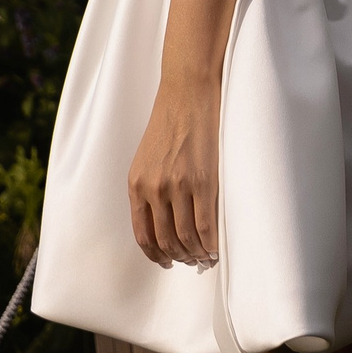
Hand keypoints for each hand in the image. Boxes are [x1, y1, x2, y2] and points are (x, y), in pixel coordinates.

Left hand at [130, 77, 220, 268]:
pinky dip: (211, 242)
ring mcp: (178, 186)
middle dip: (179, 257)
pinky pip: (206, 225)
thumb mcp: (145, 157)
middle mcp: (154, 189)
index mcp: (136, 185)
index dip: (156, 255)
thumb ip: (148, 188)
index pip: (143, 235)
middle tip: (190, 260)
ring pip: (186, 237)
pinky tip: (216, 247)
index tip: (167, 262)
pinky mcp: (203, 180)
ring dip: (196, 253)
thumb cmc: (169, 121)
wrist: (187, 90)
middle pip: (166, 241)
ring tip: (205, 256)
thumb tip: (161, 221)